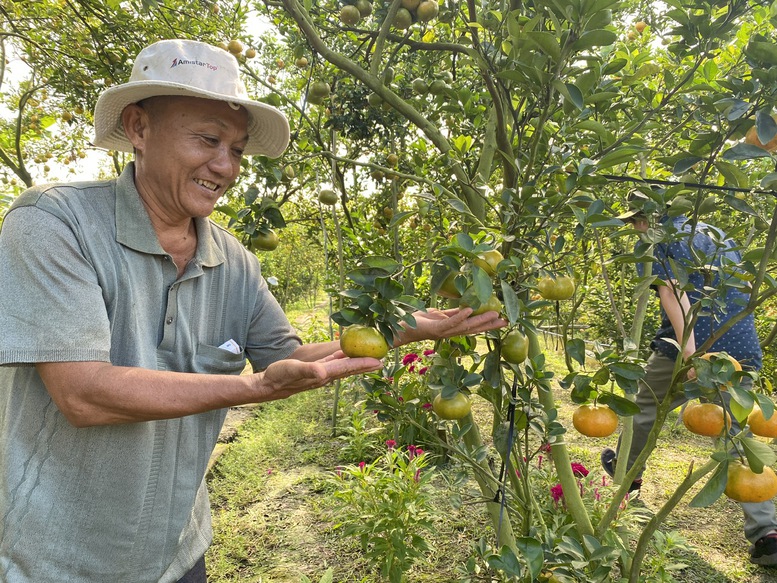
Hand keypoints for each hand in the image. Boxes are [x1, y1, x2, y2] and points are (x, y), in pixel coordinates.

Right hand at [256, 353, 382, 400]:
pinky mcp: (315, 370)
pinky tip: (346, 354)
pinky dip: (343, 359)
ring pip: (343, 367)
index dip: (363, 364)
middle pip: (350, 369)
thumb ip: (308, 371)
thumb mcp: (293, 370)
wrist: (269, 385)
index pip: (347, 368)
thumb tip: (322, 373)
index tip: (379, 362)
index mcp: (324, 374)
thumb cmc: (280, 376)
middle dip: (366, 365)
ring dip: (357, 362)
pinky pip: (334, 363)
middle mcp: (326, 376)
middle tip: (383, 360)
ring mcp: (321, 374)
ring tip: (369, 357)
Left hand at [399, 307, 507, 344]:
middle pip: (474, 328)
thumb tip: (467, 306)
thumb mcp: (440, 315)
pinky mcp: (436, 329)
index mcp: (454, 328)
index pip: (474, 326)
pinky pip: (450, 323)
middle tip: (505, 321)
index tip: (503, 320)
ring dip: (480, 320)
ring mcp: (444, 332)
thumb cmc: (422, 321)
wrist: (404, 327)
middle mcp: (451, 332)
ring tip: (493, 314)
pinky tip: (469, 310)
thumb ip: (452, 313)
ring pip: (466, 326)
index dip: (488, 324)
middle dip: (490, 325)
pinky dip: (460, 317)